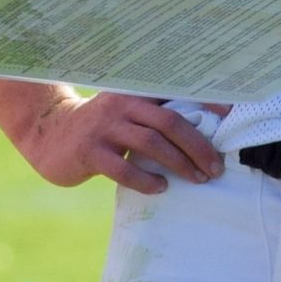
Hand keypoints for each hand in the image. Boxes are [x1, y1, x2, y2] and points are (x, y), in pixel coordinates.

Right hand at [21, 91, 221, 193]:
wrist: (49, 134)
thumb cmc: (100, 127)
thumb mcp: (124, 112)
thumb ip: (154, 117)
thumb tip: (202, 134)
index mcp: (135, 93)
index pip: (176, 93)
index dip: (205, 100)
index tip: (231, 113)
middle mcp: (121, 105)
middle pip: (169, 121)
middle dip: (198, 145)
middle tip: (216, 167)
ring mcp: (104, 128)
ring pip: (151, 144)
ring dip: (179, 163)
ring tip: (197, 179)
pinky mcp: (90, 152)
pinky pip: (123, 168)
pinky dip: (146, 179)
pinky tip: (161, 188)